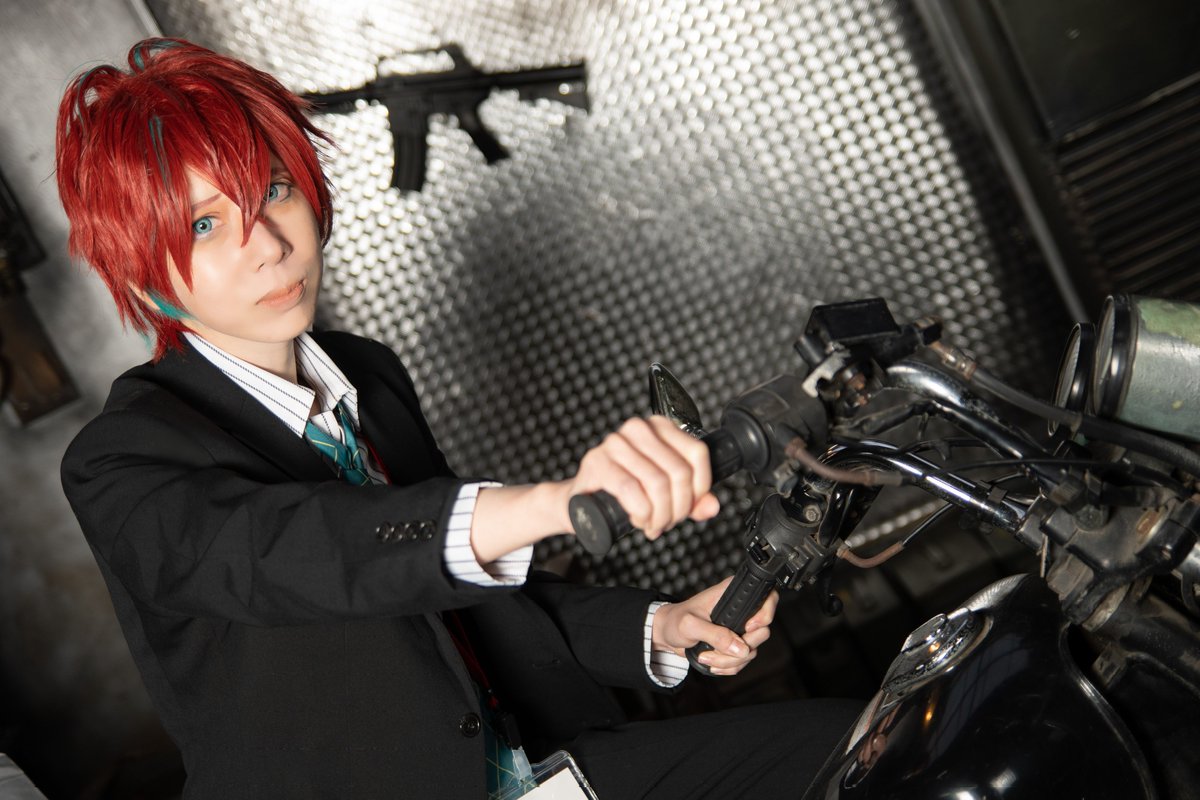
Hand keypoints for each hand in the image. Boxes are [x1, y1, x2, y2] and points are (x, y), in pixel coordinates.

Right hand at [565, 416, 719, 539]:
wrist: (582, 501)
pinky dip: (641, 512)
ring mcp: (615, 443)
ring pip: (658, 483)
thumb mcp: (664, 494)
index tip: (691, 505)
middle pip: (679, 472)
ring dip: (660, 514)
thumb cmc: (623, 493)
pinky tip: (638, 519)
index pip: (697, 453)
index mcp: (660, 428)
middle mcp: (638, 429)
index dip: (700, 487)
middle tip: (668, 522)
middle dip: (678, 507)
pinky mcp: (597, 462)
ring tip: (653, 524)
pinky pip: (632, 490)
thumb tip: (712, 505)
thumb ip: (693, 499)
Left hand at [651, 576, 778, 675]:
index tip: (747, 628)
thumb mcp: (690, 625)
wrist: (667, 635)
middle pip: (762, 631)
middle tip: (717, 649)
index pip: (767, 598)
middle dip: (740, 647)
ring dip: (728, 660)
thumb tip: (739, 648)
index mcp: (732, 594)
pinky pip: (742, 661)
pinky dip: (727, 667)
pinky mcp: (735, 645)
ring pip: (751, 651)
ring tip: (706, 656)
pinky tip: (711, 661)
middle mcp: (740, 610)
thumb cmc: (675, 621)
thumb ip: (715, 635)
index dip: (764, 615)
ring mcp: (739, 629)